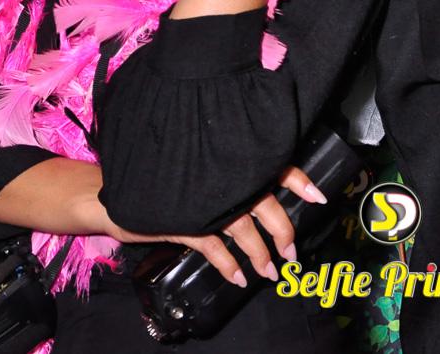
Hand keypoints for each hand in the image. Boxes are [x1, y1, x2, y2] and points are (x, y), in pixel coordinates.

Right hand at [103, 165, 326, 286]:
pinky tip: (237, 278)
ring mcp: (202, 199)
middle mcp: (222, 178)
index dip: (297, 179)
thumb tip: (264, 194)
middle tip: (291, 253)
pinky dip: (227, 264)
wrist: (121, 189)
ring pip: (242, 228)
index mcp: (232, 162)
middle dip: (282, 231)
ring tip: (269, 272)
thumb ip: (231, 176)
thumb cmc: (167, 178)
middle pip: (264, 203)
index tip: (318, 196)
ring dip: (258, 254)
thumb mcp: (203, 172)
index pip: (272, 165)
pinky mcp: (182, 219)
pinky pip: (212, 246)